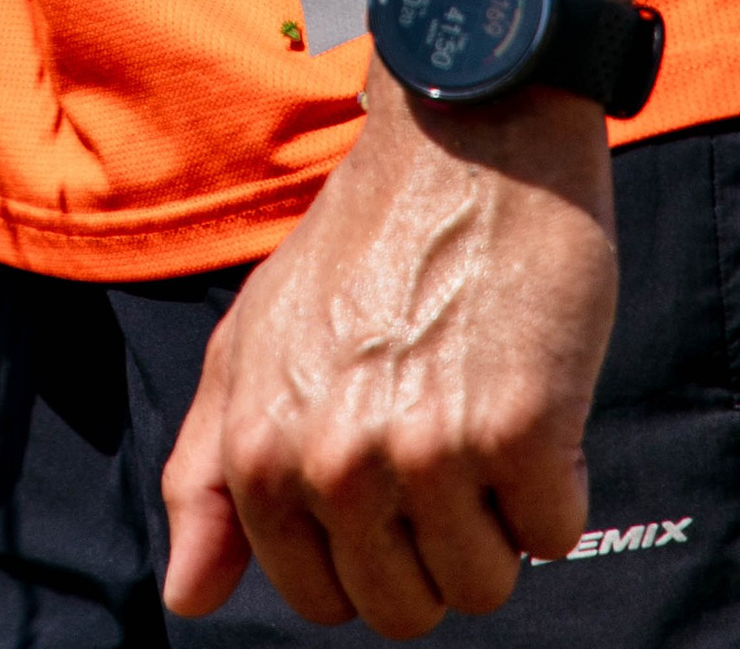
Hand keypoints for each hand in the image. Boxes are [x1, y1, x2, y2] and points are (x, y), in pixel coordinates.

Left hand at [162, 80, 615, 631]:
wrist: (463, 138)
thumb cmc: (361, 246)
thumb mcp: (251, 342)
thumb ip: (208, 476)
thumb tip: (185, 598)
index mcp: (261, 450)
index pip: (321, 601)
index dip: (362, 548)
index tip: (378, 470)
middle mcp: (335, 461)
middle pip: (406, 609)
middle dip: (431, 542)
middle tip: (433, 429)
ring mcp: (426, 450)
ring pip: (482, 585)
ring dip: (495, 515)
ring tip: (473, 403)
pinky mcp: (518, 432)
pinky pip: (552, 533)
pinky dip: (554, 479)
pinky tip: (526, 389)